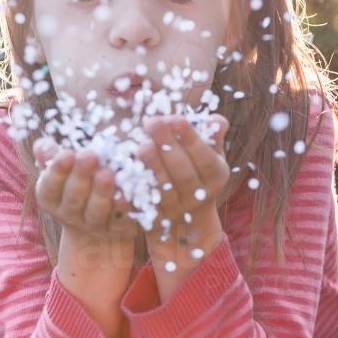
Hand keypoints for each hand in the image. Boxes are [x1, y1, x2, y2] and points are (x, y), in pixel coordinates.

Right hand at [33, 137, 138, 241]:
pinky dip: (123, 208)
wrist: (100, 219)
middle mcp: (70, 214)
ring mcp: (93, 224)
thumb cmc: (77, 180)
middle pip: (73, 199)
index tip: (67, 153)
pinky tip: (127, 195)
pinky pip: (120, 221)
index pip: (49, 186)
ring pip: (95, 211)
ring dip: (101, 193)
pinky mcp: (117, 229)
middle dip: (81, 176)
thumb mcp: (63, 167)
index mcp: (51, 198)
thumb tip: (42, 146)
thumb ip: (51, 156)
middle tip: (89, 155)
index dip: (57, 171)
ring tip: (107, 173)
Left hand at [133, 114, 229, 242]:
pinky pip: (142, 206)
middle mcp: (198, 196)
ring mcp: (175, 210)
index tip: (176, 118)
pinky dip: (131, 194)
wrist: (187, 213)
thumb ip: (211, 136)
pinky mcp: (154, 219)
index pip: (205, 158)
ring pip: (163, 191)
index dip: (191, 139)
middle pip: (184, 175)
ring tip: (141, 145)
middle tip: (152, 123)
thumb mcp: (209, 152)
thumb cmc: (196, 167)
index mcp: (215, 176)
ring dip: (152, 168)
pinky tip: (121, 176)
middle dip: (168, 147)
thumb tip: (217, 120)